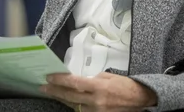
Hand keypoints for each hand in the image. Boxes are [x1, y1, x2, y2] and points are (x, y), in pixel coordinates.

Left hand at [41, 72, 156, 111]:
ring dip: (62, 99)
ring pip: (74, 106)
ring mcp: (97, 111)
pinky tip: (67, 101)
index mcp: (99, 87)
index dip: (60, 80)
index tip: (49, 77)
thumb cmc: (125, 85)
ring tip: (52, 93)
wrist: (139, 99)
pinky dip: (74, 106)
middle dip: (55, 91)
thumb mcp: (108, 76)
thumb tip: (78, 80)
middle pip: (70, 96)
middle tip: (44, 87)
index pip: (74, 83)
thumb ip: (92, 79)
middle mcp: (96, 101)